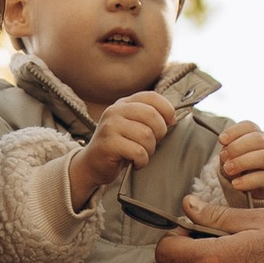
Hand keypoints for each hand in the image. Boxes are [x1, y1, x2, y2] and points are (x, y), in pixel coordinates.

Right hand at [70, 90, 178, 212]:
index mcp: (124, 103)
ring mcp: (110, 126)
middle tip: (151, 144)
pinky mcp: (109, 143)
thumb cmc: (118, 147)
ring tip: (140, 154)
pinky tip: (135, 162)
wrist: (92, 165)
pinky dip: (142, 161)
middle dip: (159, 133)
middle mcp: (115, 111)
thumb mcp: (132, 126)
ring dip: (149, 150)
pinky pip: (138, 151)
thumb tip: (172, 119)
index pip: (152, 97)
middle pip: (152, 115)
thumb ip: (148, 119)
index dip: (167, 110)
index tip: (170, 123)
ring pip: (146, 135)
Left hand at [214, 120, 263, 205]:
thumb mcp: (234, 158)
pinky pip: (263, 178)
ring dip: (242, 162)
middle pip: (259, 139)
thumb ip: (229, 154)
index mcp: (259, 137)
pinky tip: (235, 184)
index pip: (250, 127)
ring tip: (228, 169)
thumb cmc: (243, 169)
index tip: (221, 141)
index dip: (234, 131)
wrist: (260, 189)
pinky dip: (247, 181)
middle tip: (223, 157)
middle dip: (237, 147)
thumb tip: (225, 154)